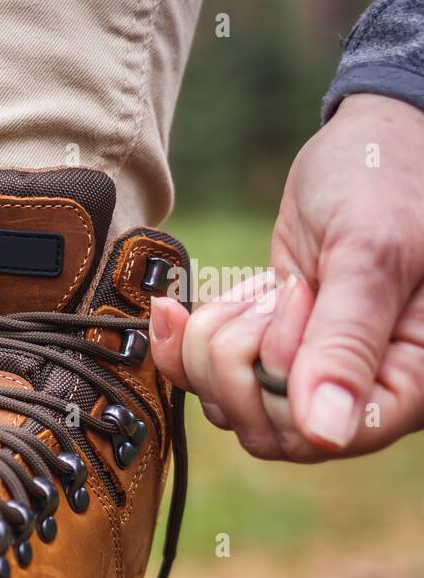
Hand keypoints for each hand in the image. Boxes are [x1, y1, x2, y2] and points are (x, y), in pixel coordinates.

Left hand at [150, 93, 423, 460]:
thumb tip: (327, 434)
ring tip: (267, 286)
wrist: (372, 141)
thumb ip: (345, 342)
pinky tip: (176, 309)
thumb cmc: (391, 181)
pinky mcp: (271, 352)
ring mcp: (310, 376)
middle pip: (264, 427)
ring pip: (228, 406)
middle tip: (285, 288)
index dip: (282, 379)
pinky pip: (207, 380)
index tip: (301, 302)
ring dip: (217, 341)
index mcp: (407, 383)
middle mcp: (360, 392)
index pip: (320, 435)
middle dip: (243, 354)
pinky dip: (185, 343)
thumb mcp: (371, 254)